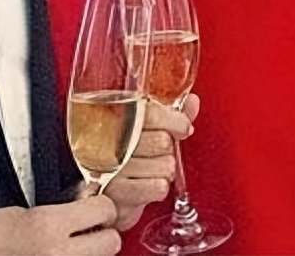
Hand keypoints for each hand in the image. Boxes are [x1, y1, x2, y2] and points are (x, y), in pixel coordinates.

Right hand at [0, 197, 120, 254]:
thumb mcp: (30, 210)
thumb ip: (64, 209)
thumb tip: (93, 203)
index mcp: (50, 225)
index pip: (104, 210)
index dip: (102, 206)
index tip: (95, 205)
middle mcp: (60, 253)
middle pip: (111, 242)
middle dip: (102, 233)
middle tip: (87, 228)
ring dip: (93, 252)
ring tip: (72, 244)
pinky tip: (64, 254)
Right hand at [101, 93, 198, 230]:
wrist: (101, 191)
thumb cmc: (123, 155)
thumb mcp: (144, 129)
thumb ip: (168, 114)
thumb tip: (193, 101)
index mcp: (113, 115)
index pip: (151, 113)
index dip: (174, 120)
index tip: (182, 127)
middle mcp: (108, 138)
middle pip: (163, 140)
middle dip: (167, 149)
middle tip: (154, 152)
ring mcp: (111, 166)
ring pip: (165, 165)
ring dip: (163, 170)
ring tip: (148, 169)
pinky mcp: (117, 192)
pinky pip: (158, 187)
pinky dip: (158, 187)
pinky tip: (145, 183)